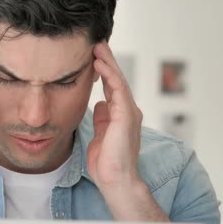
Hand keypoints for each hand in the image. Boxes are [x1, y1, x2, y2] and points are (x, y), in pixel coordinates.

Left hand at [87, 42, 143, 191]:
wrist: (115, 180)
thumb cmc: (107, 163)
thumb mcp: (101, 135)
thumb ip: (102, 119)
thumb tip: (100, 104)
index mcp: (121, 114)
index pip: (112, 86)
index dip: (103, 71)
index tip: (92, 56)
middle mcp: (128, 110)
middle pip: (116, 79)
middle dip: (106, 60)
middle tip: (96, 43)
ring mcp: (129, 112)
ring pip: (118, 80)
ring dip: (107, 62)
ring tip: (97, 46)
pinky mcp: (127, 115)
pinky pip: (117, 89)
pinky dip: (109, 74)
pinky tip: (99, 63)